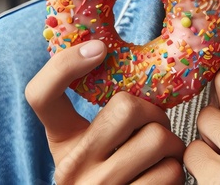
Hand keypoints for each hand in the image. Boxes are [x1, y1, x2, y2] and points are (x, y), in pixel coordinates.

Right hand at [25, 40, 184, 184]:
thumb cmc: (116, 173)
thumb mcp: (98, 146)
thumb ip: (110, 117)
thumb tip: (141, 69)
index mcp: (63, 141)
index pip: (41, 94)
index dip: (65, 64)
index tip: (98, 48)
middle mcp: (71, 167)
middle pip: (127, 107)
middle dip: (155, 113)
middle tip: (155, 127)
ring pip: (158, 138)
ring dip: (172, 145)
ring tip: (161, 157)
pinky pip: (171, 171)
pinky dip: (178, 171)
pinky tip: (162, 179)